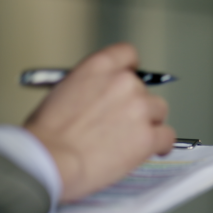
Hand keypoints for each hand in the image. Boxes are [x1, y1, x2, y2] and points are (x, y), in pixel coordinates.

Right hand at [24, 43, 175, 201]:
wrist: (49, 158)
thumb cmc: (46, 134)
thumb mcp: (62, 92)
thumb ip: (89, 88)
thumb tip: (101, 99)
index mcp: (99, 66)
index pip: (128, 54)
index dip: (129, 71)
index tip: (128, 84)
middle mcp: (123, 82)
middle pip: (144, 89)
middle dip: (134, 106)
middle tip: (119, 125)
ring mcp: (139, 108)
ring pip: (158, 112)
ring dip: (148, 124)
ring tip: (131, 141)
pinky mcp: (147, 136)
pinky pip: (166, 136)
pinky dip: (160, 145)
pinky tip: (152, 151)